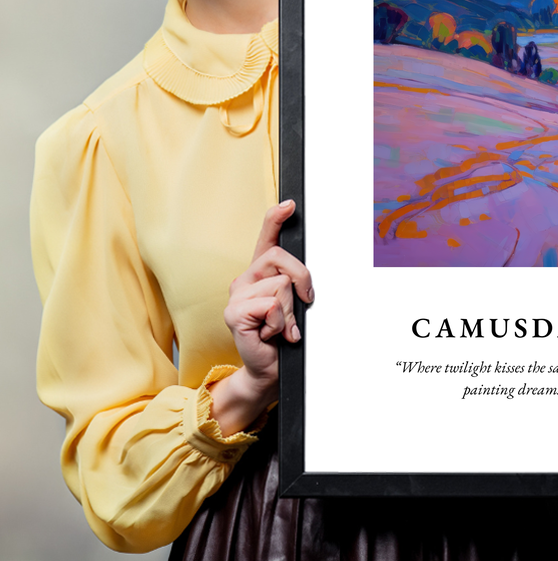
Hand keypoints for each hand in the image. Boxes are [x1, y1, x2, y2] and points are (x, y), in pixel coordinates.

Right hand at [209, 200, 313, 434]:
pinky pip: (271, 305)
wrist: (269, 370)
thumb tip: (305, 277)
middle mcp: (245, 279)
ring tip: (281, 327)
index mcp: (260, 273)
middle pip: (281, 258)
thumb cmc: (283, 337)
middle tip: (302, 304)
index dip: (276, 218)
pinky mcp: (234, 313)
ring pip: (281, 285)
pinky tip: (271, 335)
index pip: (266, 238)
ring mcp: (236, 295)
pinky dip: (280, 323)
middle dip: (302, 280)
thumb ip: (295, 285)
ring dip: (290, 311)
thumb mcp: (294, 305)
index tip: (290, 204)